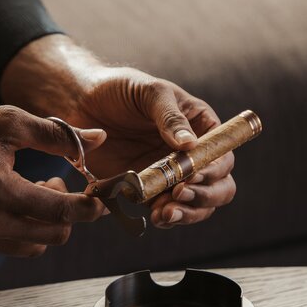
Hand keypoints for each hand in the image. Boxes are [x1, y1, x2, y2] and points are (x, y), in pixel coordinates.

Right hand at [0, 100, 105, 255]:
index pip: (60, 211)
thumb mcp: (8, 122)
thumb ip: (57, 134)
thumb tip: (99, 139)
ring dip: (47, 223)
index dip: (89, 207)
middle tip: (61, 183)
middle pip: (53, 234)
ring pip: (35, 246)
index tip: (102, 199)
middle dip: (68, 213)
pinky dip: (25, 229)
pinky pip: (11, 246)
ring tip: (37, 189)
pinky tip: (18, 201)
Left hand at [65, 67, 235, 228]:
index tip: (193, 175)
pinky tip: (156, 216)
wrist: (84, 102)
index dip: (214, 170)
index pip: (222, 156)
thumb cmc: (124, 89)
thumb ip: (171, 118)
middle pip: (218, 187)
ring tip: (166, 212)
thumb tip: (190, 145)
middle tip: (179, 194)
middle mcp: (191, 155)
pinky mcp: (148, 190)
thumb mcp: (151, 92)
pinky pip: (165, 210)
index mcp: (201, 128)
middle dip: (204, 196)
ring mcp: (171, 175)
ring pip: (195, 205)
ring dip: (187, 213)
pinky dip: (165, 217)